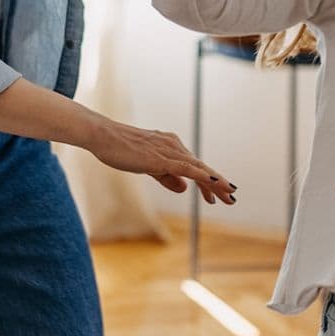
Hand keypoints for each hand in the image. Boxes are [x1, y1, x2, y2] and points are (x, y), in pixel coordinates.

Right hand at [84, 116, 236, 203]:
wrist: (103, 136)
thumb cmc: (119, 149)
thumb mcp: (146, 167)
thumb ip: (166, 177)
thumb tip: (185, 188)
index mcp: (170, 146)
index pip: (194, 166)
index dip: (207, 181)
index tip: (215, 196)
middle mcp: (174, 146)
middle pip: (201, 167)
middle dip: (218, 184)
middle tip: (231, 199)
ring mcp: (169, 150)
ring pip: (199, 168)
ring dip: (216, 183)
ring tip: (229, 196)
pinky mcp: (162, 158)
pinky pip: (188, 168)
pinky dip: (204, 176)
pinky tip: (216, 184)